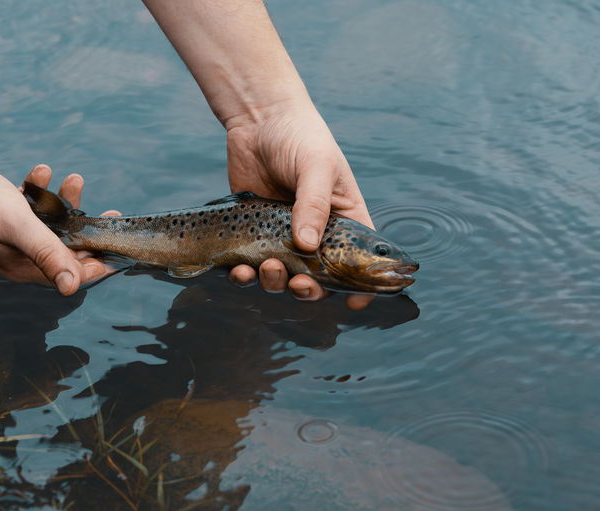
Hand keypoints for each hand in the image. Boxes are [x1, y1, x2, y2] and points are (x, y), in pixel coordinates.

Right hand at [0, 158, 111, 294]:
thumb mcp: (17, 225)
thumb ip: (47, 253)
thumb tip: (71, 287)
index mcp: (24, 267)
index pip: (72, 273)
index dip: (99, 261)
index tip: (120, 244)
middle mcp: (20, 256)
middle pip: (67, 248)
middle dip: (89, 229)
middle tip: (112, 212)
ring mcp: (11, 236)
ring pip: (52, 224)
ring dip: (66, 202)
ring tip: (74, 178)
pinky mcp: (2, 216)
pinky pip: (32, 206)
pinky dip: (40, 190)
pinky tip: (41, 171)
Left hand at [142, 0, 376, 309]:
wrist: (258, 119)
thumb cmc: (300, 137)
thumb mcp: (316, 166)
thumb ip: (313, 205)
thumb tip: (307, 247)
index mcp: (345, 220)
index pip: (359, 261)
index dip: (360, 286)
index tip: (353, 302)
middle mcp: (318, 234)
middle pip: (319, 278)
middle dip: (309, 289)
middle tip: (297, 284)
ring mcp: (284, 237)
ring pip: (283, 277)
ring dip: (275, 283)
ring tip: (266, 269)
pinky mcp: (254, 234)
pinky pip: (251, 265)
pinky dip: (246, 276)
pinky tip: (239, 272)